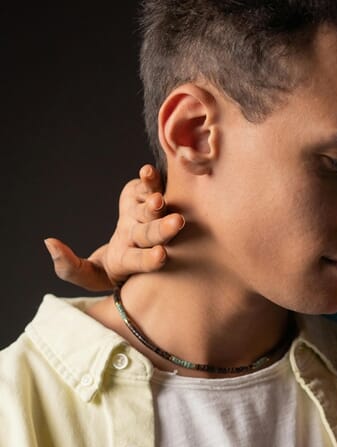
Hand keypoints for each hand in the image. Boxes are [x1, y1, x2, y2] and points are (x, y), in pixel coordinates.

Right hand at [45, 165, 183, 290]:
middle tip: (176, 222)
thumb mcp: (87, 275)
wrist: (125, 247)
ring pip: (152, 210)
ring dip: (156, 203)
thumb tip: (50, 243)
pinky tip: (147, 171)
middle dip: (163, 228)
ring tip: (158, 199)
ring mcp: (144, 217)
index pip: (141, 262)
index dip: (150, 259)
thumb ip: (69, 267)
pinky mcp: (142, 196)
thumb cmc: (106, 267)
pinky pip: (148, 187)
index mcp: (129, 261)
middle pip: (151, 234)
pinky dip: (149, 179)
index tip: (160, 255)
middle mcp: (141, 238)